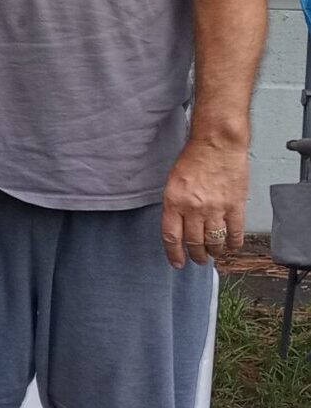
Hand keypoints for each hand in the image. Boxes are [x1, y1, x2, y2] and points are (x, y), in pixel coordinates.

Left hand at [160, 138, 247, 267]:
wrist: (217, 144)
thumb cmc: (193, 159)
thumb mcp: (172, 183)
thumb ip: (174, 205)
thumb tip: (177, 226)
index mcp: (174, 202)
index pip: (172, 237)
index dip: (174, 254)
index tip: (177, 263)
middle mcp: (194, 209)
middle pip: (194, 242)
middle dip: (196, 255)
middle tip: (198, 259)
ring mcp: (216, 208)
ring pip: (215, 241)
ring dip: (214, 251)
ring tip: (213, 254)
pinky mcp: (235, 205)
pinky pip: (235, 232)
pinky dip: (234, 243)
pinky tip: (232, 246)